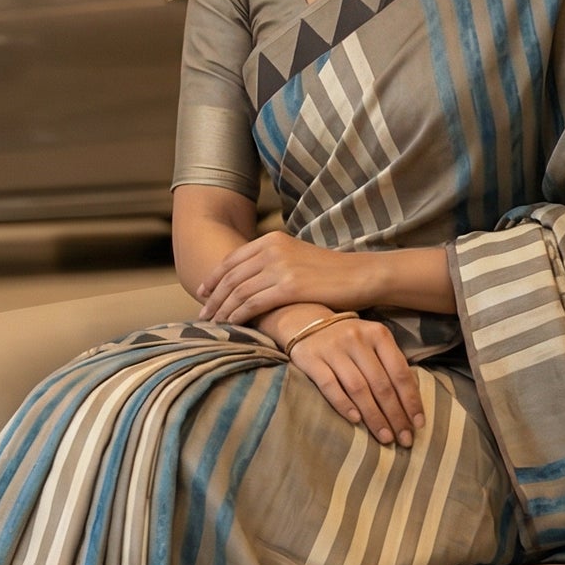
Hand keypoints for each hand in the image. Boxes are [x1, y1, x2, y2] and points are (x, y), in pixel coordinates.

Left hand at [198, 232, 365, 328]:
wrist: (361, 275)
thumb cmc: (332, 272)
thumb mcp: (298, 257)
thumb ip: (274, 262)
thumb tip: (252, 280)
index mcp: (272, 239)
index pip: (232, 260)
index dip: (214, 278)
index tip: (203, 293)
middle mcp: (272, 249)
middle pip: (231, 276)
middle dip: (213, 297)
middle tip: (203, 315)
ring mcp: (280, 267)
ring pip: (238, 292)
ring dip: (222, 310)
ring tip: (214, 324)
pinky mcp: (289, 287)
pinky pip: (253, 303)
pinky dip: (238, 315)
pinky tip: (232, 325)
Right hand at [283, 313, 425, 447]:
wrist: (305, 322)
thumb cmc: (348, 340)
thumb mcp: (373, 343)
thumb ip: (390, 365)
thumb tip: (411, 403)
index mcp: (378, 335)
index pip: (400, 373)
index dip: (411, 401)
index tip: (419, 424)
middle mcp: (357, 339)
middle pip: (381, 384)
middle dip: (395, 415)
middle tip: (404, 439)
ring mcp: (333, 348)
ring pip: (358, 388)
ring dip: (374, 416)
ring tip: (384, 437)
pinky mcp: (311, 359)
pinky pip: (330, 386)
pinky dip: (344, 404)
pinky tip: (355, 421)